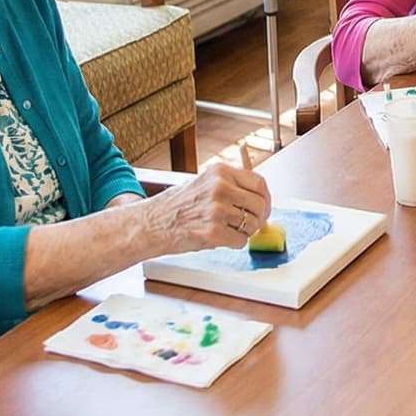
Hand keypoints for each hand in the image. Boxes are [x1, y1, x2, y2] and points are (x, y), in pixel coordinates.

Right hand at [143, 163, 271, 252]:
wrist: (149, 224)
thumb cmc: (176, 206)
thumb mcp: (204, 183)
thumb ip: (231, 186)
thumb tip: (260, 199)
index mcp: (219, 172)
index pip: (259, 182)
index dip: (265, 198)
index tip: (264, 208)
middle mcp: (220, 187)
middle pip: (260, 204)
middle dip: (259, 218)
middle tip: (250, 225)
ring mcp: (216, 209)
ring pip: (252, 224)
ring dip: (244, 232)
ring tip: (227, 230)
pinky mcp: (212, 232)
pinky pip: (240, 241)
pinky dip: (234, 243)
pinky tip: (219, 239)